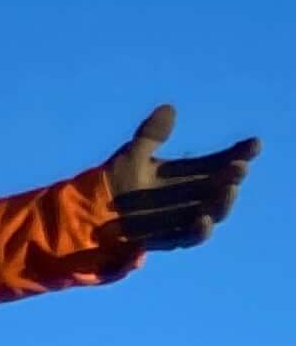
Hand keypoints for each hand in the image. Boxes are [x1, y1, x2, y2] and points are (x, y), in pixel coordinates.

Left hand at [105, 107, 256, 252]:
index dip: (238, 154)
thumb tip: (168, 108)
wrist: (89, 213)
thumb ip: (151, 135)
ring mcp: (183, 217)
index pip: (220, 163)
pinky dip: (198, 230)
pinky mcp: (169, 238)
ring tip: (229, 189)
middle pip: (220, 187)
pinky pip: (188, 236)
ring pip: (213, 212)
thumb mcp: (134, 154)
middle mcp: (192, 196)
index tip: (255, 144)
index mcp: (188, 174)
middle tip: (240, 166)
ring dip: (222, 202)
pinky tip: (202, 219)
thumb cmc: (114, 181)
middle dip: (232, 177)